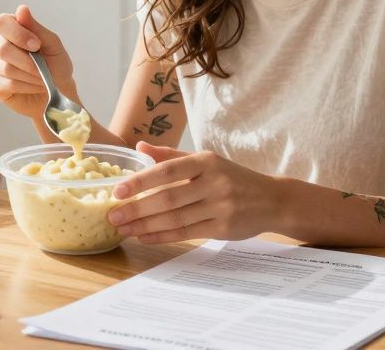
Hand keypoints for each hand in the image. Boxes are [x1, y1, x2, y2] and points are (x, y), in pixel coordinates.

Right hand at [0, 4, 77, 118]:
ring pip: (5, 68)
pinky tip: (33, 86)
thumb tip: (21, 9)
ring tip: (42, 78)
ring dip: (30, 75)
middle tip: (43, 68)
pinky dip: (25, 86)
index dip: (18, 34)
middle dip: (28, 61)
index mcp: (9, 28)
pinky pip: (6, 84)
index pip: (1, 23)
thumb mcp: (53, 45)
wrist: (58, 92)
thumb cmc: (56, 65)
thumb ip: (36, 27)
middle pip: (2, 48)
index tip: (37, 45)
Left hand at [107, 143, 278, 243]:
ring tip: (123, 228)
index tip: (118, 191)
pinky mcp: (223, 228)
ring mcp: (220, 206)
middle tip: (113, 215)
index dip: (141, 181)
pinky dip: (162, 236)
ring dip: (145, 226)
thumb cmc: (232, 178)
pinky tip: (144, 237)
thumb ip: (172, 156)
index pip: (167, 170)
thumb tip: (139, 147)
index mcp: (206, 161)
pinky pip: (186, 233)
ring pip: (175, 218)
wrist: (272, 199)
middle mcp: (214, 182)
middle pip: (168, 198)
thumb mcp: (206, 161)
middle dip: (137, 209)